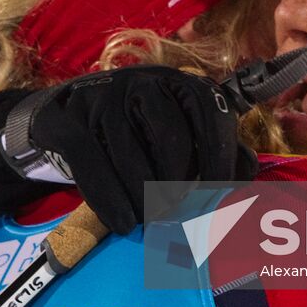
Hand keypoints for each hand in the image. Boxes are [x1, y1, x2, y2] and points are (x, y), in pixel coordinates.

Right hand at [23, 67, 258, 233]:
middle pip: (171, 136)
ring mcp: (101, 99)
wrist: (59, 116)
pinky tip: (123, 223)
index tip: (220, 192)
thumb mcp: (172, 130)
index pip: (209, 109)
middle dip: (178, 183)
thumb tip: (248, 170)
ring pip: (132, 156)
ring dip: (144, 199)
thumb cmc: (131, 131)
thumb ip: (213, 147)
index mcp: (174, 83)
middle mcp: (139, 82)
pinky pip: (92, 164)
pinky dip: (111, 200)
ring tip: (149, 221)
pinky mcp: (66, 120)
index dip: (219, 153)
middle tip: (176, 213)